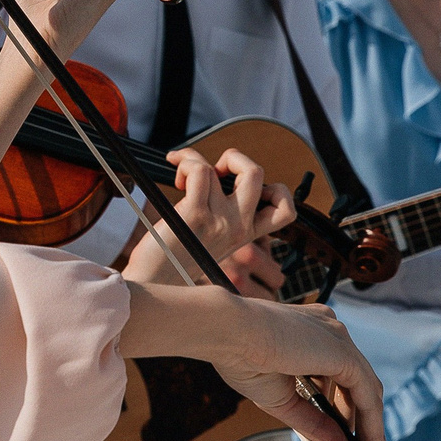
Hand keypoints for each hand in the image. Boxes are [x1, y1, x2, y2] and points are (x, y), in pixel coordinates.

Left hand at [121, 149, 294, 287]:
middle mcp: (238, 228)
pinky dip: (186, 163)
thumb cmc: (176, 258)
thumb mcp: (213, 240)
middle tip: (213, 172)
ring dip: (193, 160)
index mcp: (246, 234)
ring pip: (217, 168)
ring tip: (182, 175)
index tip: (245, 189)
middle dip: (234, 158)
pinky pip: (199, 171)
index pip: (286, 209)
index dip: (274, 188)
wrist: (154, 282)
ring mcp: (219, 221)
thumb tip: (218, 174)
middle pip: (256, 173)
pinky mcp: (194, 216)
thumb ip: (225, 215)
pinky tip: (176, 176)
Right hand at [205, 298, 389, 440]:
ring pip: (366, 391)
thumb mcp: (284, 401)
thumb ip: (315, 425)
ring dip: (369, 429)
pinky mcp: (342, 352)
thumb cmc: (241, 355)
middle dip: (357, 425)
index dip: (342, 414)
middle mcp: (328, 332)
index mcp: (310, 334)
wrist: (228, 333)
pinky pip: (367, 394)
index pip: (338, 377)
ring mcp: (337, 339)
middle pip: (356, 385)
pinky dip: (371, 425)